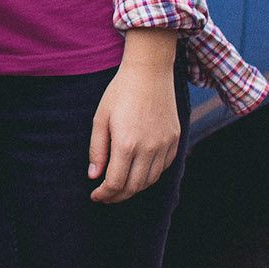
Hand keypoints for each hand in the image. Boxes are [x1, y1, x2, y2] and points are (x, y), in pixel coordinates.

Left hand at [88, 30, 180, 203]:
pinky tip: (139, 171)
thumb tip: (94, 176)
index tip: (95, 196)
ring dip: (134, 187)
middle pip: (134, 186)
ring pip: (150, 180)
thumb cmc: (120, 92)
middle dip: (117, 196)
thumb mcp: (100, 118)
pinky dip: (150, 175)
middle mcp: (148, 149)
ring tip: (121, 186)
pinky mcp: (174, 139)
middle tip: (106, 196)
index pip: (115, 183)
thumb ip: (97, 149)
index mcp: (126, 144)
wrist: (149, 71)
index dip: (104, 194)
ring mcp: (164, 145)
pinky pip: (163, 167)